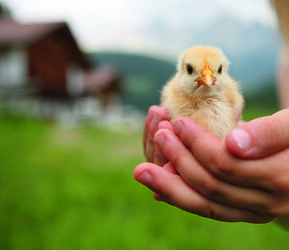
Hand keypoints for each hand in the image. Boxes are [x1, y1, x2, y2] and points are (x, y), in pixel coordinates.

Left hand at [134, 109, 288, 223]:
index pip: (224, 163)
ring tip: (142, 171)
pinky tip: (158, 190)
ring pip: (204, 204)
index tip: (177, 122)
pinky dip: (181, 199)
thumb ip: (270, 133)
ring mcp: (252, 212)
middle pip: (209, 185)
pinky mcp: (241, 213)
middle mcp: (265, 203)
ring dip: (170, 185)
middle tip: (159, 133)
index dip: (196, 143)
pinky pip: (207, 209)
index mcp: (279, 178)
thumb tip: (233, 145)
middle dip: (178, 158)